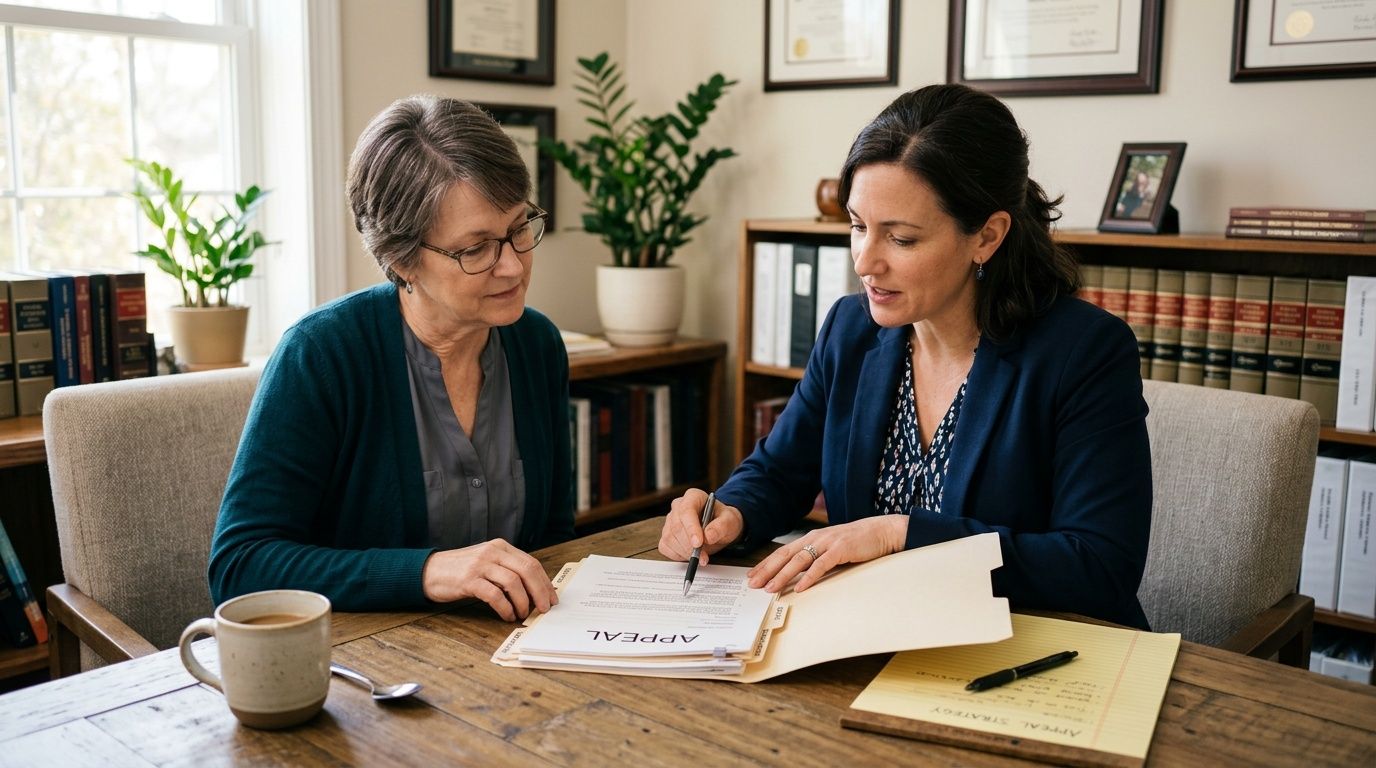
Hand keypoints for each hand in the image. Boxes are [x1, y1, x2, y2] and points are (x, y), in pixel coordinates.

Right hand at [421, 539, 556, 621]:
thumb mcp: (487, 563)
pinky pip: (494, 595)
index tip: (552, 598)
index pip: (531, 563)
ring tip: (522, 614)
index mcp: (500, 547)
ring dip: (522, 602)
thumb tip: (535, 591)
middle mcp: (492, 552)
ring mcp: (480, 564)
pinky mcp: (468, 580)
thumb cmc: (461, 571)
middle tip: (544, 609)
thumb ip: (507, 570)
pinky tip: (507, 616)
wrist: (428, 571)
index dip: (545, 582)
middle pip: (527, 570)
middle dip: (540, 592)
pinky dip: (505, 608)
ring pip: (513, 582)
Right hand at [658, 488, 744, 565]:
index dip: (691, 528)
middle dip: (689, 545)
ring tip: (701, 555)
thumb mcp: (730, 521)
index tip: (698, 543)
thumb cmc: (723, 520)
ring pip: (670, 538)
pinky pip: (666, 546)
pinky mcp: (667, 534)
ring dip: (685, 552)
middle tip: (703, 556)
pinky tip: (690, 554)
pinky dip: (678, 554)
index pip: (686, 510)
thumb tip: (708, 536)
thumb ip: (721, 527)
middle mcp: (678, 506)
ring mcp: (670, 520)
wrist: (720, 527)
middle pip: (677, 526)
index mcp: (694, 496)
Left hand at [748, 515, 907, 593]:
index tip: (752, 575)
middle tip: (752, 584)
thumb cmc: (856, 541)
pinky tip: (799, 587)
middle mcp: (815, 538)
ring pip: (799, 561)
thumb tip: (797, 574)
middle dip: (767, 570)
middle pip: (785, 555)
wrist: (881, 531)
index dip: (766, 564)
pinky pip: (821, 565)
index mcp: (810, 538)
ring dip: (782, 575)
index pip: (782, 552)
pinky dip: (808, 577)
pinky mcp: (840, 550)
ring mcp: (827, 543)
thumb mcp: (830, 547)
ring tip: (770, 588)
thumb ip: (815, 556)